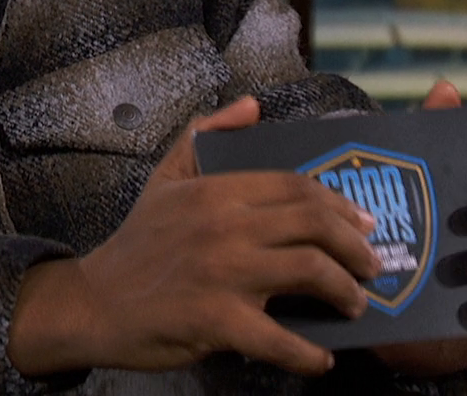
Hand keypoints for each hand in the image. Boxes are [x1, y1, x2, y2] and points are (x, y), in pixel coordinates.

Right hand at [8, 96, 380, 376]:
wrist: (94, 303)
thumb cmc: (137, 242)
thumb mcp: (166, 175)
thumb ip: (208, 133)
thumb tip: (252, 106)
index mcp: (216, 189)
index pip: (296, 186)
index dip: (339, 204)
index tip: (363, 223)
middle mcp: (224, 225)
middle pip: (314, 224)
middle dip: (355, 246)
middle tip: (372, 265)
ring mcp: (222, 273)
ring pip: (310, 272)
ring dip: (346, 292)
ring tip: (355, 306)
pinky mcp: (216, 321)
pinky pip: (279, 338)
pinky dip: (309, 354)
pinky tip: (321, 359)